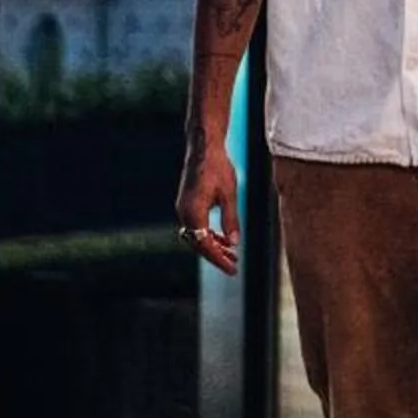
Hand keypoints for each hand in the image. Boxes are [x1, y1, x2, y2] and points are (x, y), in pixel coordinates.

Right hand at [174, 139, 240, 275]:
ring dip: (212, 246)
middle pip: (198, 244)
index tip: (232, 269)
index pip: (204, 245)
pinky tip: (222, 238)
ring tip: (232, 254)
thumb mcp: (229, 194)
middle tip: (234, 265)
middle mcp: (184, 213)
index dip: (219, 259)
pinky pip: (195, 227)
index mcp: (193, 212)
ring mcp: (183, 209)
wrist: (203, 148)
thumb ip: (231, 219)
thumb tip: (234, 243)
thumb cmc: (218, 168)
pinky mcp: (186, 205)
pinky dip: (208, 234)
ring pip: (196, 236)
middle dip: (216, 256)